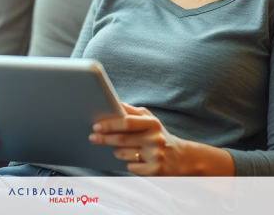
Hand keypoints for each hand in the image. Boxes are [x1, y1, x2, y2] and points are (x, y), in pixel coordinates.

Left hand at [88, 103, 234, 175]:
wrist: (181, 157)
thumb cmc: (158, 135)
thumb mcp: (149, 119)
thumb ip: (131, 111)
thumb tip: (112, 103)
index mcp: (152, 123)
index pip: (127, 122)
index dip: (110, 124)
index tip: (96, 125)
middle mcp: (155, 139)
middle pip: (122, 139)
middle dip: (104, 139)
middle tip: (93, 137)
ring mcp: (155, 156)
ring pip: (124, 154)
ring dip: (117, 151)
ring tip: (119, 148)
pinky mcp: (155, 171)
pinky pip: (131, 167)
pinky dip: (129, 163)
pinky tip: (135, 159)